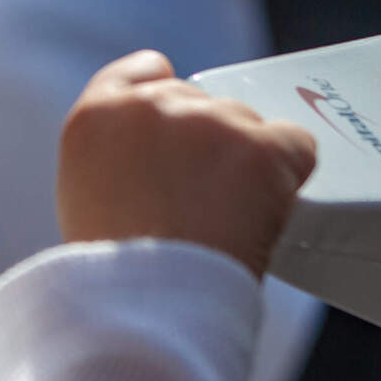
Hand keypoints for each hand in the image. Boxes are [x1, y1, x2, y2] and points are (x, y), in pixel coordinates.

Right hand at [56, 50, 316, 275]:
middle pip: (203, 102)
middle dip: (210, 143)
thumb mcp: (84, 198)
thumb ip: (116, 155)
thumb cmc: (117, 274)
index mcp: (95, 118)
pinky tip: (264, 211)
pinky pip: (296, 146)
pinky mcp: (260, 147)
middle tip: (203, 203)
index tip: (182, 121)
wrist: (150, 308)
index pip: (144, 72)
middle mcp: (150, 107)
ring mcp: (209, 122)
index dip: (168, 91)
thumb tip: (159, 153)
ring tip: (226, 220)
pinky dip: (290, 177)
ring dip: (248, 164)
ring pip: (249, 125)